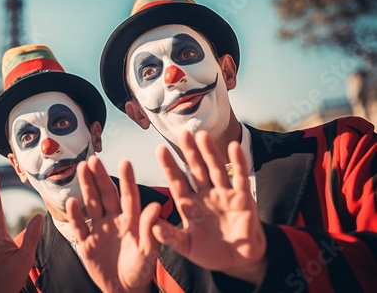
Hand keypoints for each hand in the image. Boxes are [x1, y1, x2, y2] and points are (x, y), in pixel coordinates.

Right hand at [66, 156, 160, 292]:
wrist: (124, 290)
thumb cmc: (141, 270)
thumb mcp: (148, 252)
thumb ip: (150, 230)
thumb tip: (156, 206)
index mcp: (131, 220)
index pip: (128, 196)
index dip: (127, 180)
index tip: (125, 162)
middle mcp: (114, 220)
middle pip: (106, 195)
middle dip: (99, 177)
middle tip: (93, 160)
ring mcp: (99, 230)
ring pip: (91, 204)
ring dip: (86, 188)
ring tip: (81, 169)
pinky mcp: (87, 243)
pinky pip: (80, 227)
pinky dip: (74, 215)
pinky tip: (71, 201)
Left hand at [152, 130, 265, 284]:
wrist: (238, 261)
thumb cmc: (210, 253)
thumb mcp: (186, 246)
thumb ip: (170, 237)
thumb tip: (152, 226)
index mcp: (189, 204)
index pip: (177, 181)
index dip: (170, 166)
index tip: (160, 149)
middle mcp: (205, 195)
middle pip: (196, 169)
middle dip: (189, 152)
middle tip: (182, 132)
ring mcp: (224, 194)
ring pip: (215, 169)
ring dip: (210, 152)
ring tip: (203, 135)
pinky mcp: (242, 198)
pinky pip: (240, 177)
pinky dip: (238, 162)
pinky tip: (234, 146)